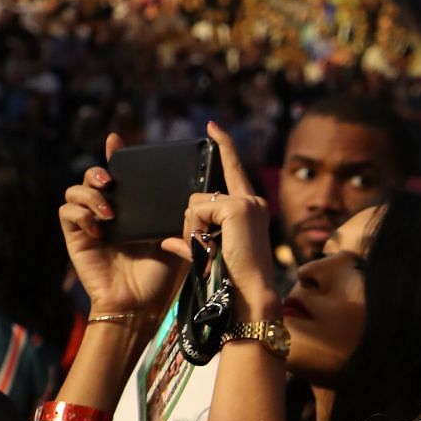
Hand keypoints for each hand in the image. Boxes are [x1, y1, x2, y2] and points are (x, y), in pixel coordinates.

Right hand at [60, 134, 183, 317]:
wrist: (143, 304)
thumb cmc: (163, 274)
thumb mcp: (178, 236)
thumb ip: (182, 213)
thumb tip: (202, 188)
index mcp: (135, 209)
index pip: (123, 175)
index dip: (116, 154)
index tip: (118, 139)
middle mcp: (110, 213)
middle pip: (94, 177)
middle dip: (99, 171)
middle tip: (113, 182)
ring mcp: (90, 224)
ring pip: (74, 190)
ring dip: (90, 194)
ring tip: (110, 212)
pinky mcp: (76, 237)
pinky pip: (67, 213)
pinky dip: (81, 215)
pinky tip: (100, 228)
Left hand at [163, 123, 280, 320]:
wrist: (248, 295)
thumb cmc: (232, 281)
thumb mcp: (209, 253)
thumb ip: (192, 239)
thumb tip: (169, 240)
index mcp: (250, 210)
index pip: (233, 170)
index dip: (224, 146)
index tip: (212, 126)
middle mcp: (252, 202)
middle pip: (201, 196)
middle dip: (194, 223)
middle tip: (209, 248)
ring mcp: (246, 203)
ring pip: (195, 203)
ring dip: (194, 229)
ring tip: (211, 250)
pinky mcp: (237, 208)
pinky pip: (197, 210)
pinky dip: (197, 230)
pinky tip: (210, 244)